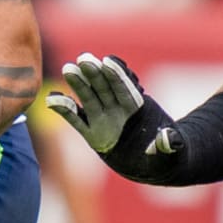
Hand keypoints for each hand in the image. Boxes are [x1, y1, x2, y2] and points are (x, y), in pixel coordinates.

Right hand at [47, 53, 179, 183]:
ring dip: (78, 84)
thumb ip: (169, 143)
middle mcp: (119, 111)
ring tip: (68, 68)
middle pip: (105, 89)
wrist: (152, 163)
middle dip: (95, 74)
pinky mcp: (92, 133)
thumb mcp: (171, 151)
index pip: (125, 90)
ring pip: (89, 98)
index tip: (107, 61)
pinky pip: (76, 119)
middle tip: (84, 58)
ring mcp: (104, 120)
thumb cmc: (166, 155)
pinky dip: (64, 109)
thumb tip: (168, 138)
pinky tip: (51, 99)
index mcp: (138, 111)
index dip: (117, 76)